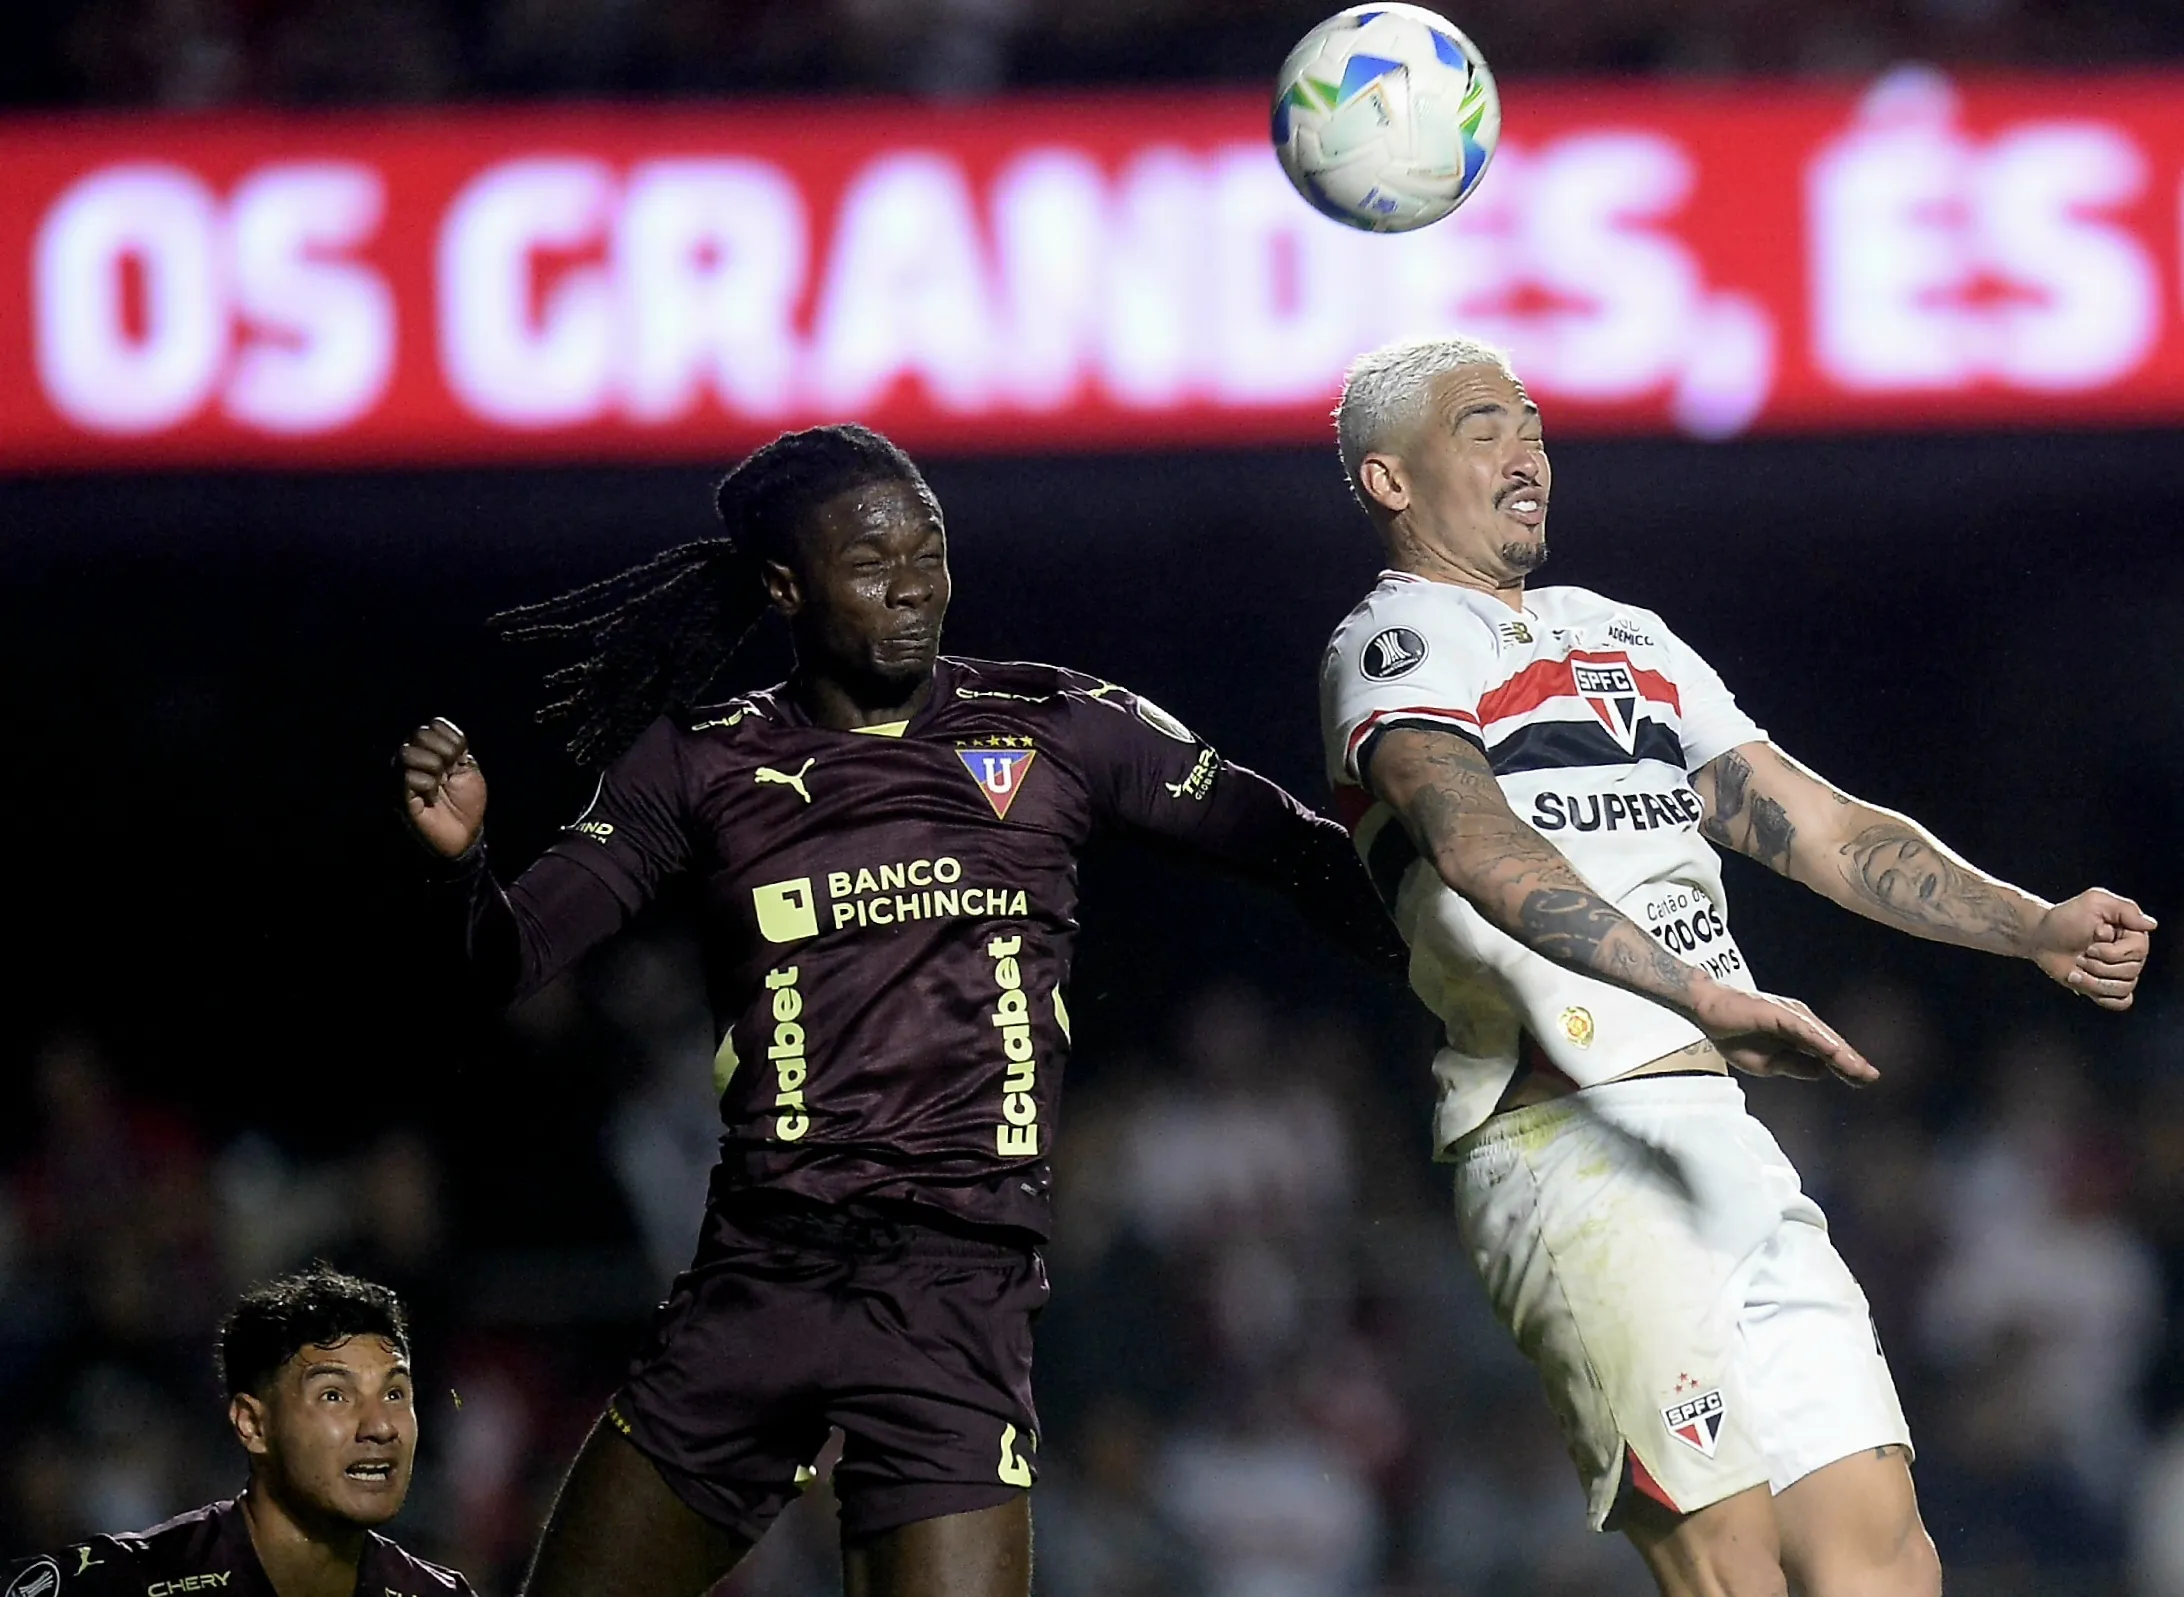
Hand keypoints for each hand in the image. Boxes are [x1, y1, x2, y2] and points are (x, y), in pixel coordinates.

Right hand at [398, 717, 486, 859]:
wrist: (465, 832)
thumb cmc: (467, 802)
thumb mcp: (469, 769)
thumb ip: (456, 748)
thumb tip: (436, 733)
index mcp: (432, 749)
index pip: (434, 725)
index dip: (452, 739)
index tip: (461, 759)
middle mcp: (415, 757)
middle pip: (420, 734)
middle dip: (444, 752)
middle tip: (450, 773)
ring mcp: (403, 774)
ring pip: (408, 753)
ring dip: (432, 768)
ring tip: (439, 784)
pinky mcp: (398, 792)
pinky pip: (408, 776)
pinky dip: (427, 786)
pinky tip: (431, 798)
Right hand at [1690, 979, 1877, 1085]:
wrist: (1709, 1011)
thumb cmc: (1734, 1034)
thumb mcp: (1769, 1063)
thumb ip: (1796, 1065)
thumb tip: (1822, 1071)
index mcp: (1798, 1034)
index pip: (1827, 1053)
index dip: (1846, 1067)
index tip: (1865, 1082)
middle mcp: (1801, 1022)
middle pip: (1832, 1045)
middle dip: (1852, 1063)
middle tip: (1872, 1078)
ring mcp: (1792, 1016)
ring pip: (1824, 1038)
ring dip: (1843, 1055)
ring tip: (1860, 1071)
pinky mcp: (1781, 1013)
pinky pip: (1806, 1031)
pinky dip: (1821, 1043)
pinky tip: (1834, 1054)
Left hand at [2029, 889, 2155, 1010]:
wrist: (2041, 937)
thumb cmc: (2066, 917)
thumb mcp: (2095, 902)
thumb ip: (2126, 910)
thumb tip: (2152, 925)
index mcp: (2133, 935)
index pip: (2138, 953)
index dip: (2112, 951)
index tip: (2092, 939)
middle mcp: (2130, 955)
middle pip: (2131, 973)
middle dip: (2099, 965)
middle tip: (2081, 954)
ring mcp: (2117, 972)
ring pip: (2124, 989)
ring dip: (2095, 981)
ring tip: (2076, 969)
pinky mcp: (2105, 987)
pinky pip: (2121, 1002)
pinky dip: (2104, 998)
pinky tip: (2084, 983)